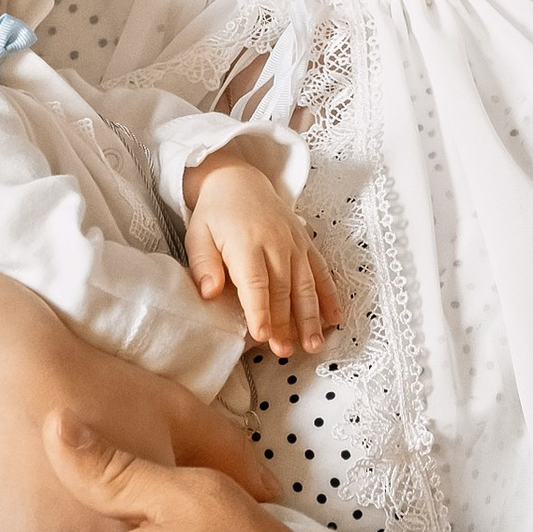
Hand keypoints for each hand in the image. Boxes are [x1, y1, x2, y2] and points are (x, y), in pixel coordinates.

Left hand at [183, 156, 340, 357]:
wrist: (239, 180)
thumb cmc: (215, 214)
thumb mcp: (198, 235)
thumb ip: (204, 265)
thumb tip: (210, 292)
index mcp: (246, 243)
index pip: (255, 283)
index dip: (260, 310)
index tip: (262, 335)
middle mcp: (276, 243)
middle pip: (283, 289)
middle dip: (285, 323)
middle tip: (284, 351)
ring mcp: (295, 243)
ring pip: (306, 285)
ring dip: (311, 317)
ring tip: (313, 344)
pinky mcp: (306, 244)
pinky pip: (321, 271)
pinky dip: (329, 295)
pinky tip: (334, 318)